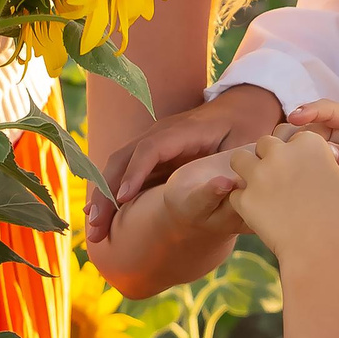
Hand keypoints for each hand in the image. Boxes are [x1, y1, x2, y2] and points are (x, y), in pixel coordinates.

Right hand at [88, 85, 284, 242]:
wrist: (241, 108)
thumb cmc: (244, 128)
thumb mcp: (245, 142)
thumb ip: (237, 160)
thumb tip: (231, 182)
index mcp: (183, 131)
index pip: (150, 149)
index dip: (135, 173)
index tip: (123, 198)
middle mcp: (160, 134)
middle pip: (123, 158)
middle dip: (106, 191)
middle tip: (96, 225)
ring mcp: (152, 143)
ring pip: (118, 166)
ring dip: (102, 196)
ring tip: (94, 230)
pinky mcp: (152, 155)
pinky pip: (125, 172)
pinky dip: (110, 193)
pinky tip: (101, 217)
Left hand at [224, 131, 338, 257]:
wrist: (324, 250)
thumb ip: (321, 165)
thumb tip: (311, 164)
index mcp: (309, 143)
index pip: (294, 136)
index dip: (295, 153)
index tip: (299, 170)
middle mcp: (282, 152)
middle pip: (265, 144)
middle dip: (269, 158)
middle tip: (277, 180)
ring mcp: (260, 175)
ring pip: (239, 159)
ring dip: (247, 170)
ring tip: (258, 189)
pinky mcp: (245, 198)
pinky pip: (236, 194)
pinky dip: (244, 203)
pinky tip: (258, 215)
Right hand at [282, 102, 338, 233]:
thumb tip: (328, 149)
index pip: (329, 110)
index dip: (311, 110)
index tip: (295, 118)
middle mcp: (335, 132)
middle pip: (306, 123)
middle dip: (294, 134)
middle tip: (283, 150)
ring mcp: (322, 147)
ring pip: (295, 139)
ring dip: (287, 149)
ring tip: (283, 165)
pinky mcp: (312, 164)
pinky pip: (293, 157)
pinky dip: (286, 161)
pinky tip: (282, 174)